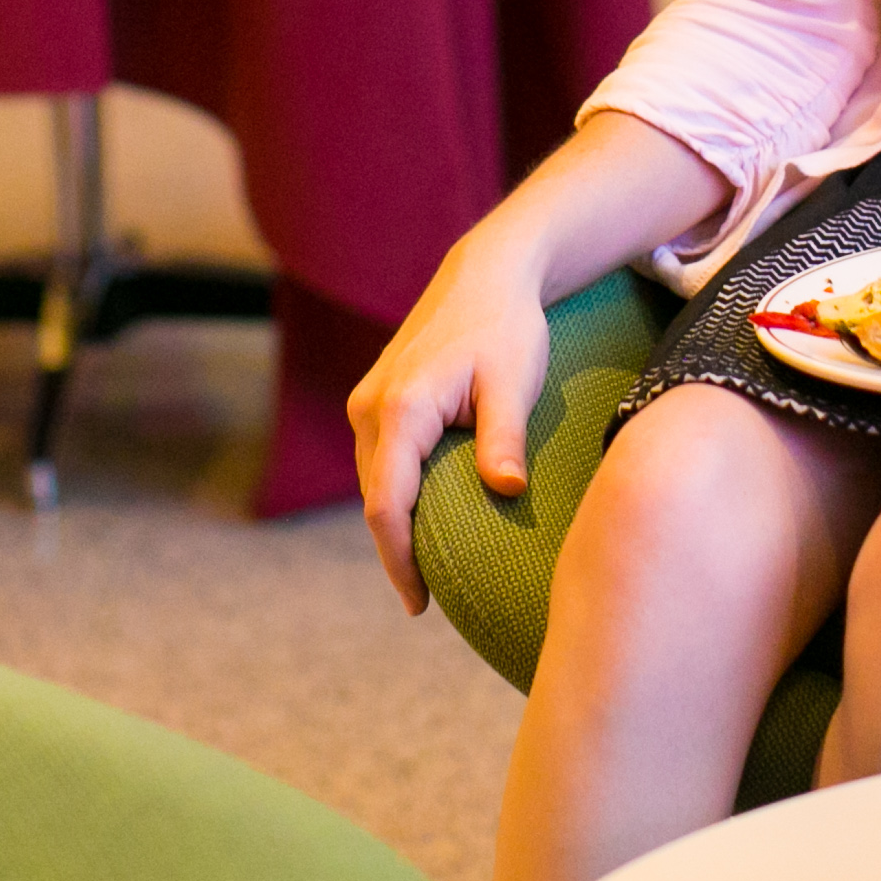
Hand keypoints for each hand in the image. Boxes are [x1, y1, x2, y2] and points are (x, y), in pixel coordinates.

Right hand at [344, 238, 552, 614]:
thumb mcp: (514, 382)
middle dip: (397, 552)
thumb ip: (505, 437)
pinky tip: (424, 519)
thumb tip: (507, 492)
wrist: (484, 275)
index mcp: (401, 408)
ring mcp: (367, 402)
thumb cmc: (506, 328)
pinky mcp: (375, 399)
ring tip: (426, 572)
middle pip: (375, 500)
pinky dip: (396, 495)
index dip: (399, 560)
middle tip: (428, 601)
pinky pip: (380, 462)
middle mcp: (371, 407)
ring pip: (374, 482)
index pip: (386, 504)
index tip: (418, 605)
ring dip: (394, 525)